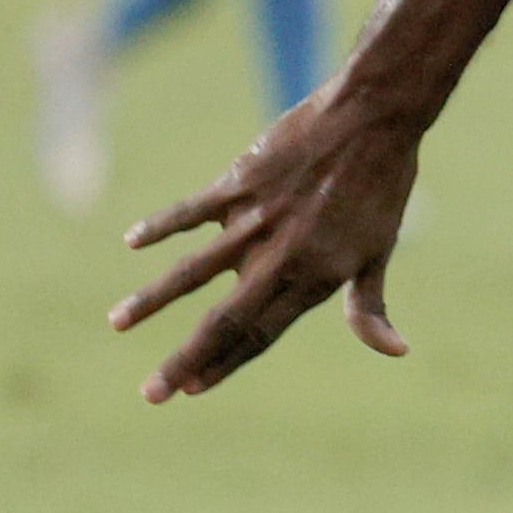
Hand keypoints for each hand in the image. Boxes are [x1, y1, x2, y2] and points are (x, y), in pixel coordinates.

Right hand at [108, 86, 423, 401]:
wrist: (374, 119)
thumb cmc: (382, 188)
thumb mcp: (378, 252)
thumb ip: (369, 306)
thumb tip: (395, 351)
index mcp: (314, 278)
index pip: (261, 334)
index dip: (226, 364)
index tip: (192, 389)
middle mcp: (280, 255)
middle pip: (224, 320)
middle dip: (185, 359)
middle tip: (150, 393)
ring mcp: (256, 220)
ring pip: (193, 270)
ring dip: (152, 300)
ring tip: (117, 324)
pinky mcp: (240, 182)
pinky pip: (190, 210)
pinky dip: (159, 226)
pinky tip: (131, 242)